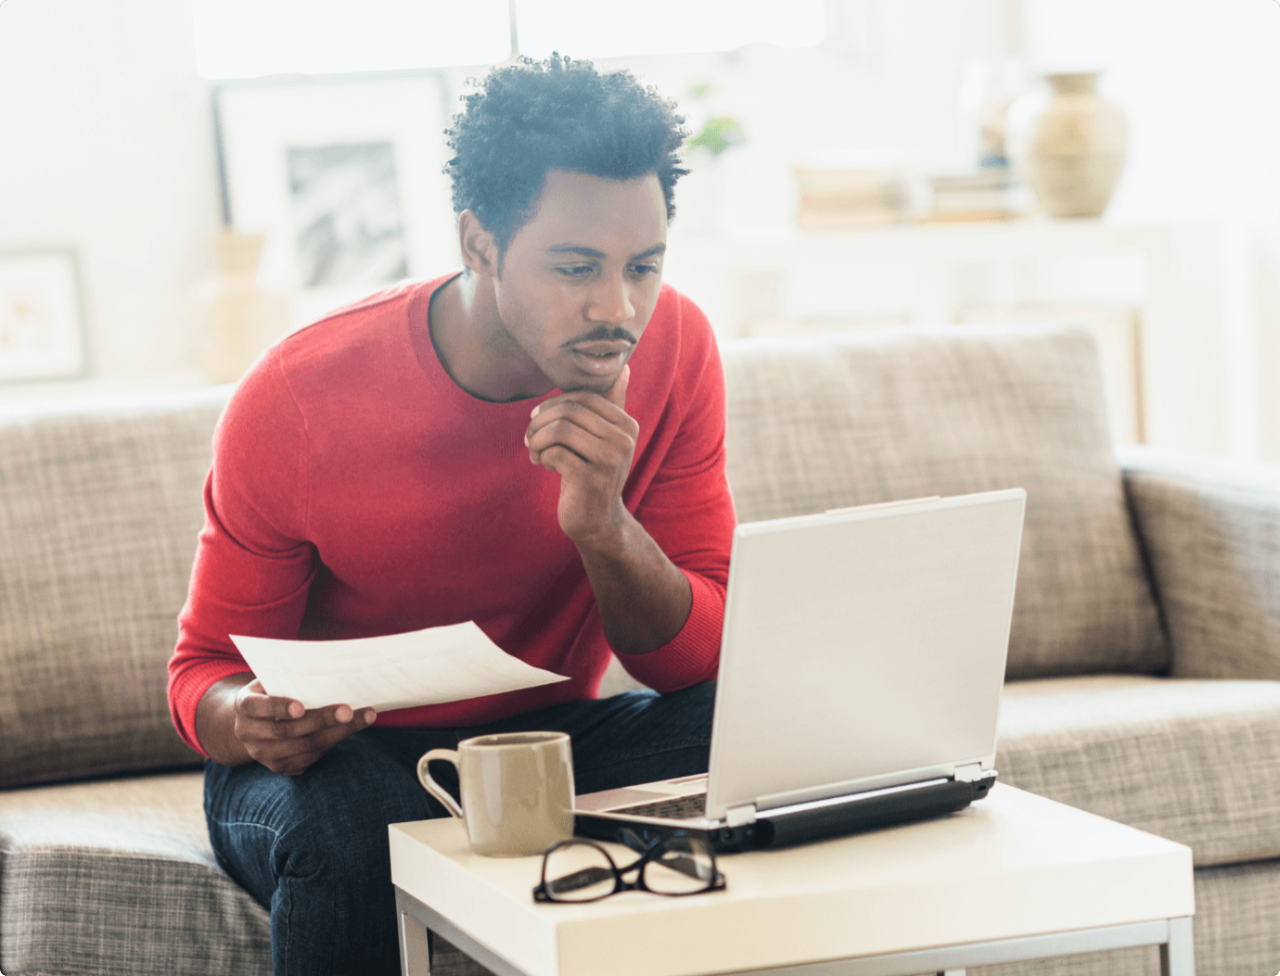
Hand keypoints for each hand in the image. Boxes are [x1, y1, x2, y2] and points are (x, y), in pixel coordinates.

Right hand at [231, 680, 376, 775]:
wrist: (254, 720)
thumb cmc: (271, 691)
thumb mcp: (272, 680)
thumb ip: (288, 677)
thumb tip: (326, 669)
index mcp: (244, 705)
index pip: (258, 707)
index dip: (279, 708)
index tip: (301, 707)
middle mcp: (248, 733)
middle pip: (287, 731)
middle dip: (321, 720)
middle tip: (348, 711)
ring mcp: (263, 754)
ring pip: (303, 747)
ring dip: (336, 733)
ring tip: (362, 718)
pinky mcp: (279, 766)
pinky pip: (309, 758)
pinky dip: (333, 743)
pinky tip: (351, 729)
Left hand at [525, 365, 637, 545]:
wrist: (597, 520)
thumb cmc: (594, 471)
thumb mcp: (606, 438)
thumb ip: (613, 403)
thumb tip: (624, 366)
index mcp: (627, 425)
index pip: (583, 397)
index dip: (554, 404)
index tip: (539, 419)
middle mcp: (624, 440)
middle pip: (569, 411)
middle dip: (540, 422)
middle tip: (530, 438)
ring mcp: (609, 460)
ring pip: (560, 430)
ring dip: (537, 439)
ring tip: (534, 451)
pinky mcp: (591, 479)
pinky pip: (554, 453)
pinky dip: (540, 456)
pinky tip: (542, 464)